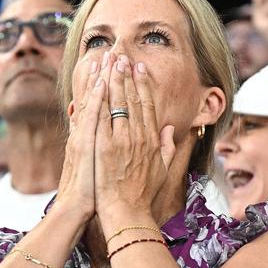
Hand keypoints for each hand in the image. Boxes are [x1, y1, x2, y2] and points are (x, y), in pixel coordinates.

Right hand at [55, 51, 107, 222]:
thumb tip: (107, 133)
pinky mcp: (84, 146)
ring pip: (91, 102)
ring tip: (107, 55)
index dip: (107, 84)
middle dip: (104, 73)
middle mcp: (84, 134)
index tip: (115, 65)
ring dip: (100, 77)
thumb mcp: (96, 166)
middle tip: (111, 49)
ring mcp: (82, 138)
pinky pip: (91, 118)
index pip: (100, 105)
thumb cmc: (91, 194)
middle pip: (95, 98)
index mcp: (90, 138)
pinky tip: (101, 82)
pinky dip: (95, 99)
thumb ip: (102, 147)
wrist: (75, 212)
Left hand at [94, 54, 175, 222]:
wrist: (127, 212)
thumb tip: (171, 130)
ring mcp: (120, 140)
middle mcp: (138, 136)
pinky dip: (99, 98)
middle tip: (121, 55)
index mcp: (152, 140)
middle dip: (126, 74)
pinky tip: (96, 83)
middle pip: (132, 98)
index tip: (139, 67)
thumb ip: (168, 147)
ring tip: (109, 60)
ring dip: (113, 79)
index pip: (148, 104)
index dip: (143, 83)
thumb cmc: (143, 195)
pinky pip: (101, 116)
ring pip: (117, 102)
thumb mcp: (163, 170)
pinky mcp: (104, 146)